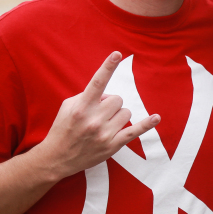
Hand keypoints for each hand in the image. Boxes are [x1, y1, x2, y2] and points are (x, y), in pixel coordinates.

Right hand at [35, 51, 159, 179]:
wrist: (56, 159)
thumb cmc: (63, 128)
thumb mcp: (68, 107)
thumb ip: (87, 95)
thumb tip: (106, 95)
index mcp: (81, 107)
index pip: (97, 82)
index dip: (108, 67)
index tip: (117, 54)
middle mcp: (93, 120)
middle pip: (118, 99)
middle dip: (110, 104)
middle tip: (98, 114)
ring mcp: (104, 134)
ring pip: (126, 112)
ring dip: (118, 115)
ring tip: (104, 124)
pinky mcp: (112, 145)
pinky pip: (134, 132)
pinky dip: (146, 125)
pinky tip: (156, 118)